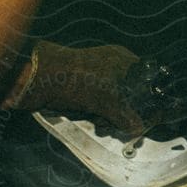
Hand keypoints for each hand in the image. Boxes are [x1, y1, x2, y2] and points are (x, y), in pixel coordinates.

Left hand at [1, 41, 146, 135]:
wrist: (39, 80)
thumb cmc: (77, 80)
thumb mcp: (105, 100)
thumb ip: (125, 115)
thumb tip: (138, 127)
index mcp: (121, 59)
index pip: (144, 80)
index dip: (145, 99)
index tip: (146, 116)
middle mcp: (111, 66)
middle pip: (127, 95)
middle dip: (123, 113)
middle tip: (118, 122)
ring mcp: (95, 77)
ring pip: (111, 103)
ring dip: (108, 117)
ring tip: (100, 122)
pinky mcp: (81, 87)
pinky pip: (96, 104)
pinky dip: (95, 114)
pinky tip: (92, 120)